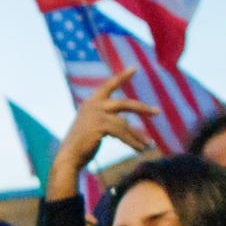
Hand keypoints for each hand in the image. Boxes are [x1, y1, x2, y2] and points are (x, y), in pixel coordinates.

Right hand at [49, 68, 157, 203]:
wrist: (68, 157)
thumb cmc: (78, 146)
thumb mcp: (90, 127)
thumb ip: (104, 120)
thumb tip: (124, 122)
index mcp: (90, 103)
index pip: (108, 86)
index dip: (122, 77)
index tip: (134, 68)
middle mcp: (93, 105)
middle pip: (125, 104)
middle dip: (142, 108)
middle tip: (157, 111)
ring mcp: (97, 114)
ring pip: (125, 124)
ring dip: (138, 136)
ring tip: (148, 144)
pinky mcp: (102, 125)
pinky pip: (123, 134)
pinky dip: (133, 142)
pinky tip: (141, 149)